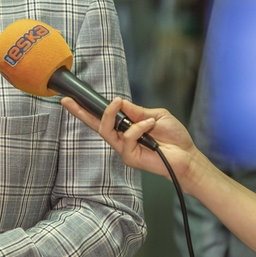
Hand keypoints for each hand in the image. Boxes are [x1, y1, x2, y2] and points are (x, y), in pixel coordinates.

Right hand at [61, 97, 206, 185]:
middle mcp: (121, 138)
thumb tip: (118, 102)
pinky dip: (138, 128)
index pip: (103, 117)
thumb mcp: (155, 115)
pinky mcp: (129, 157)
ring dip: (111, 115)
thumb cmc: (174, 137)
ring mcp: (124, 148)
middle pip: (95, 125)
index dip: (88, 109)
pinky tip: (150, 125)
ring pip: (106, 130)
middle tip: (68, 101)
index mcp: (126, 127)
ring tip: (118, 104)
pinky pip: (127, 137)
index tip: (73, 99)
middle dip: (81, 112)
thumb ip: (136, 110)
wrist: (186, 156)